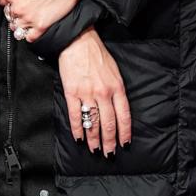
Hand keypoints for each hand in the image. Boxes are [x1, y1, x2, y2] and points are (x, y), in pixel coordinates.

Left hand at [0, 0, 96, 42]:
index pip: (1, 0)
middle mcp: (17, 8)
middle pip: (8, 15)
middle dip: (14, 10)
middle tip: (26, 4)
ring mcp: (29, 18)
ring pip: (16, 27)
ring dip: (20, 23)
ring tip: (30, 16)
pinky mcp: (41, 26)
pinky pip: (29, 38)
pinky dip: (30, 34)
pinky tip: (35, 26)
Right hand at [57, 27, 131, 155]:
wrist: (79, 41)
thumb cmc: (97, 55)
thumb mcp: (114, 72)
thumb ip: (117, 91)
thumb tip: (118, 110)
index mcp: (117, 87)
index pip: (123, 116)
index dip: (124, 132)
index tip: (124, 144)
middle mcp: (103, 93)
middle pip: (108, 124)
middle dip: (109, 141)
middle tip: (109, 154)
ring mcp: (87, 94)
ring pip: (92, 123)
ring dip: (94, 139)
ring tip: (94, 150)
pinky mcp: (72, 92)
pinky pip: (75, 116)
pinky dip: (77, 129)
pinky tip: (79, 138)